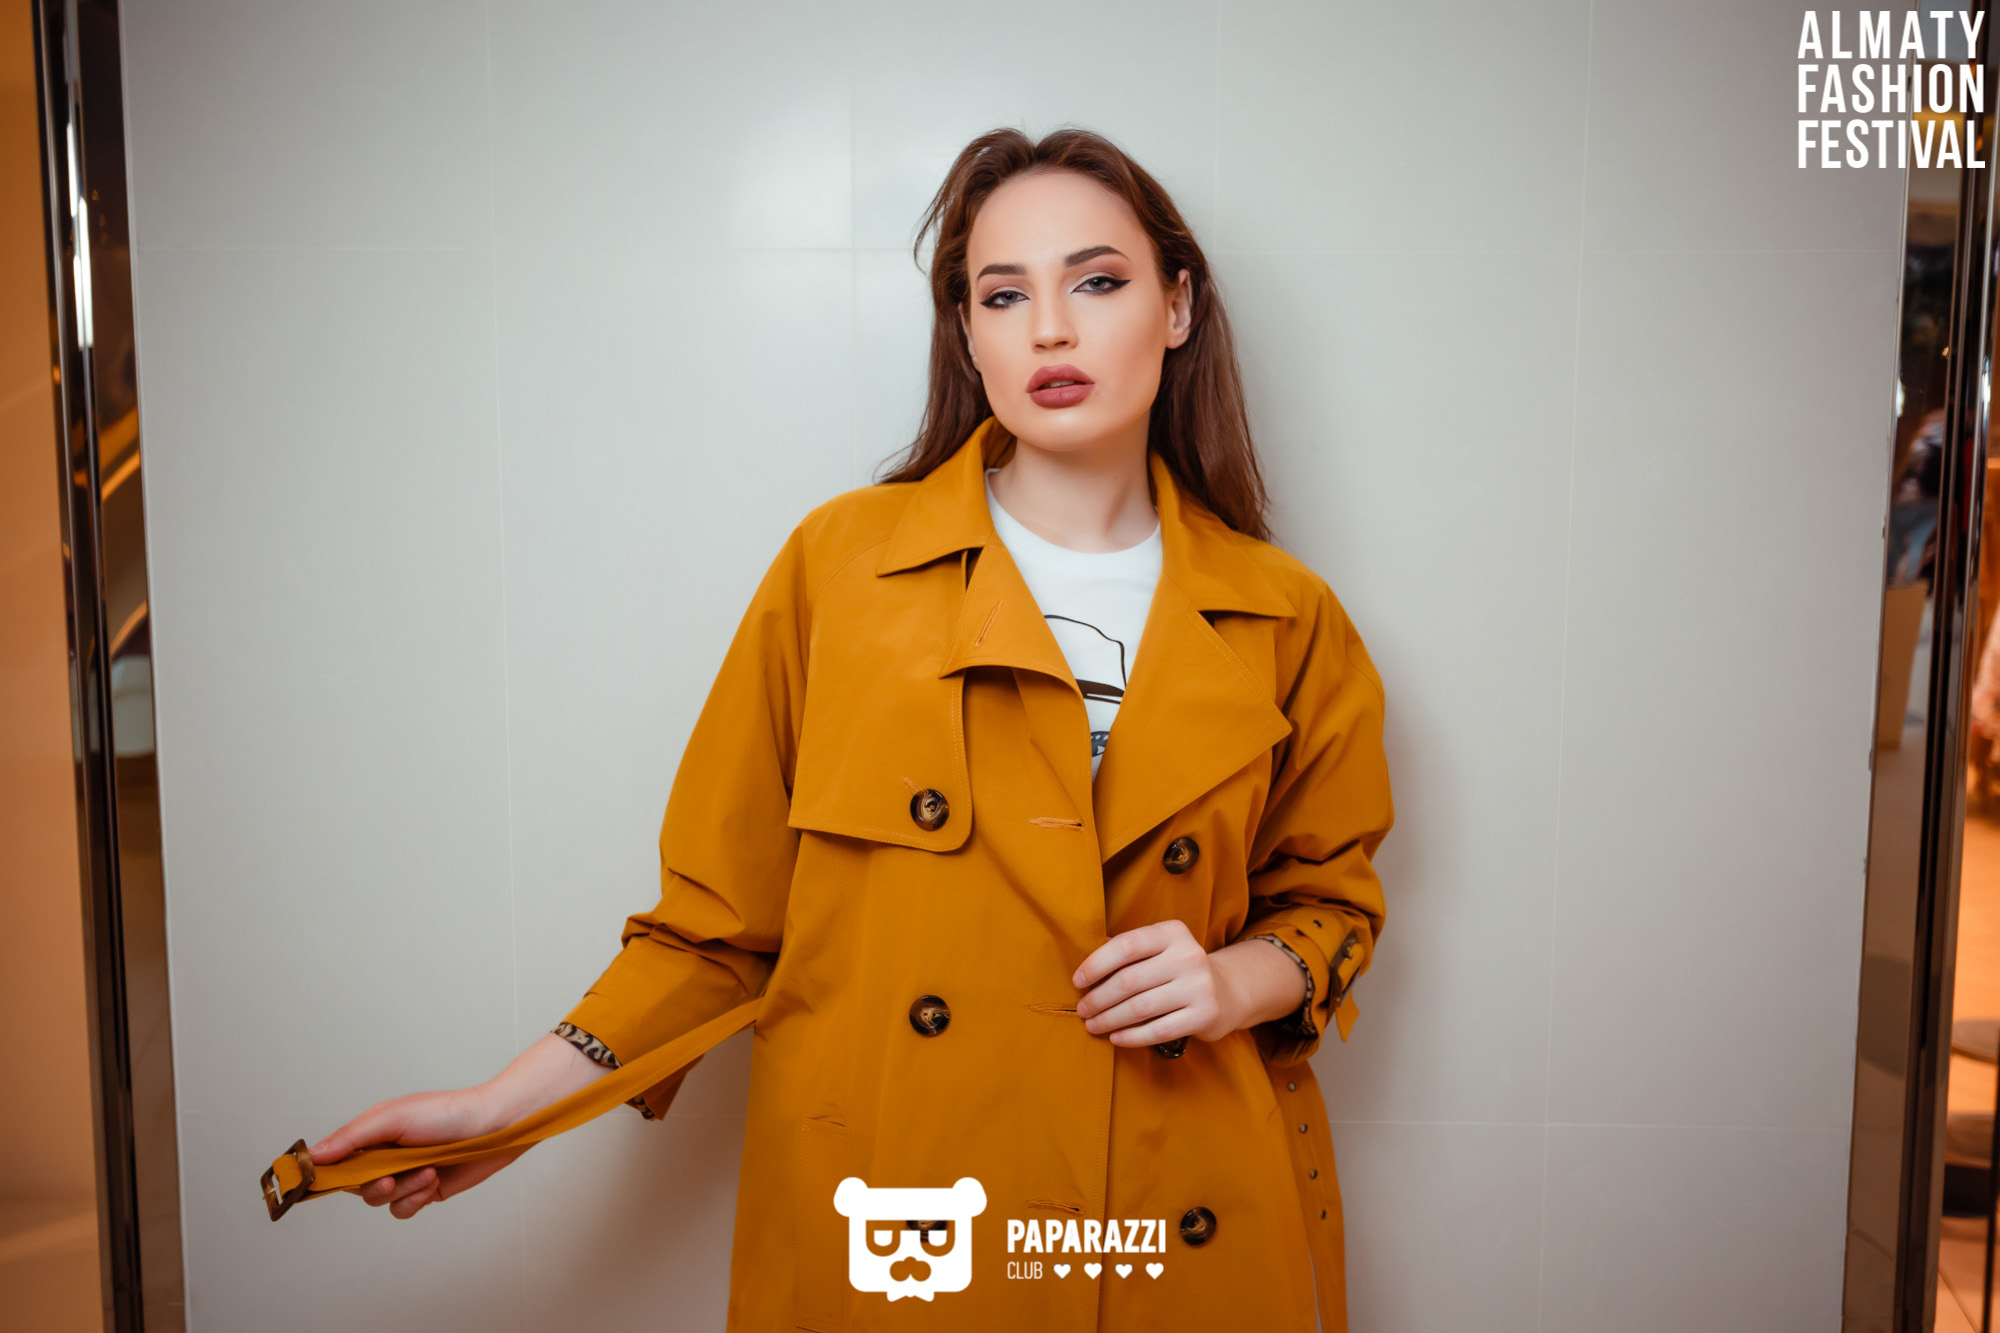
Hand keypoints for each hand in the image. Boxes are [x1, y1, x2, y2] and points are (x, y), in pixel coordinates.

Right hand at [310, 1033, 610, 1219]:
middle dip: (372, 1185)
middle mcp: (385, 1154)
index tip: (312, 1181)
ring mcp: (404, 1173)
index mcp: (373, 1133)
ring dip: (402, 1190)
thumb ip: (351, 1137)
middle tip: (390, 1178)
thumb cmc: (446, 1113)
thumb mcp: (393, 1118)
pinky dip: (415, 1199)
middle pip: (355, 1185)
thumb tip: (313, 1154)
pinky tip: (433, 1181)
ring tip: (427, 1171)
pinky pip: (403, 1209)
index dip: (324, 1171)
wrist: (494, 1127)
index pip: (336, 1157)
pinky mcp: (424, 1190)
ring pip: (379, 1200)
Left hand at [1073, 919, 1287, 1045]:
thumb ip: (1126, 951)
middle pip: (1129, 980)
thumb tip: (1082, 967)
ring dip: (1109, 1019)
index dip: (1096, 964)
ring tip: (1092, 1025)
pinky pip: (1158, 1030)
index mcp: (1172, 932)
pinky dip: (1131, 1036)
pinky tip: (1115, 1038)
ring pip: (1140, 1008)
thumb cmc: (1177, 970)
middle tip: (1082, 1010)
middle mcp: (1189, 955)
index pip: (1126, 946)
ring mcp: (1200, 986)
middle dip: (1098, 998)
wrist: (1227, 991)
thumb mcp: (1158, 949)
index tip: (1078, 982)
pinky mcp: (1205, 1014)